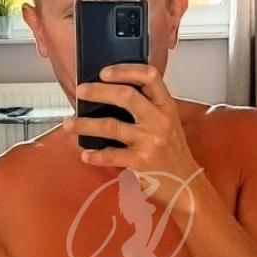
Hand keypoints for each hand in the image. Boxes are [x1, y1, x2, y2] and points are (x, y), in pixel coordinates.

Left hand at [63, 63, 204, 208]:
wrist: (187, 186)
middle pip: (126, 96)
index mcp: (167, 107)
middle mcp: (160, 120)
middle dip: (98, 91)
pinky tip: (85, 155)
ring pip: (112, 125)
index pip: (150, 77)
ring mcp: (151, 141)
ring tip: (69, 123)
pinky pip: (112, 155)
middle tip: (80, 92)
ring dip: (86, 124)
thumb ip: (149, 109)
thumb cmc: (173, 154)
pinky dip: (95, 155)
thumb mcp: (168, 125)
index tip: (104, 72)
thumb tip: (114, 95)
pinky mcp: (142, 161)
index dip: (126, 70)